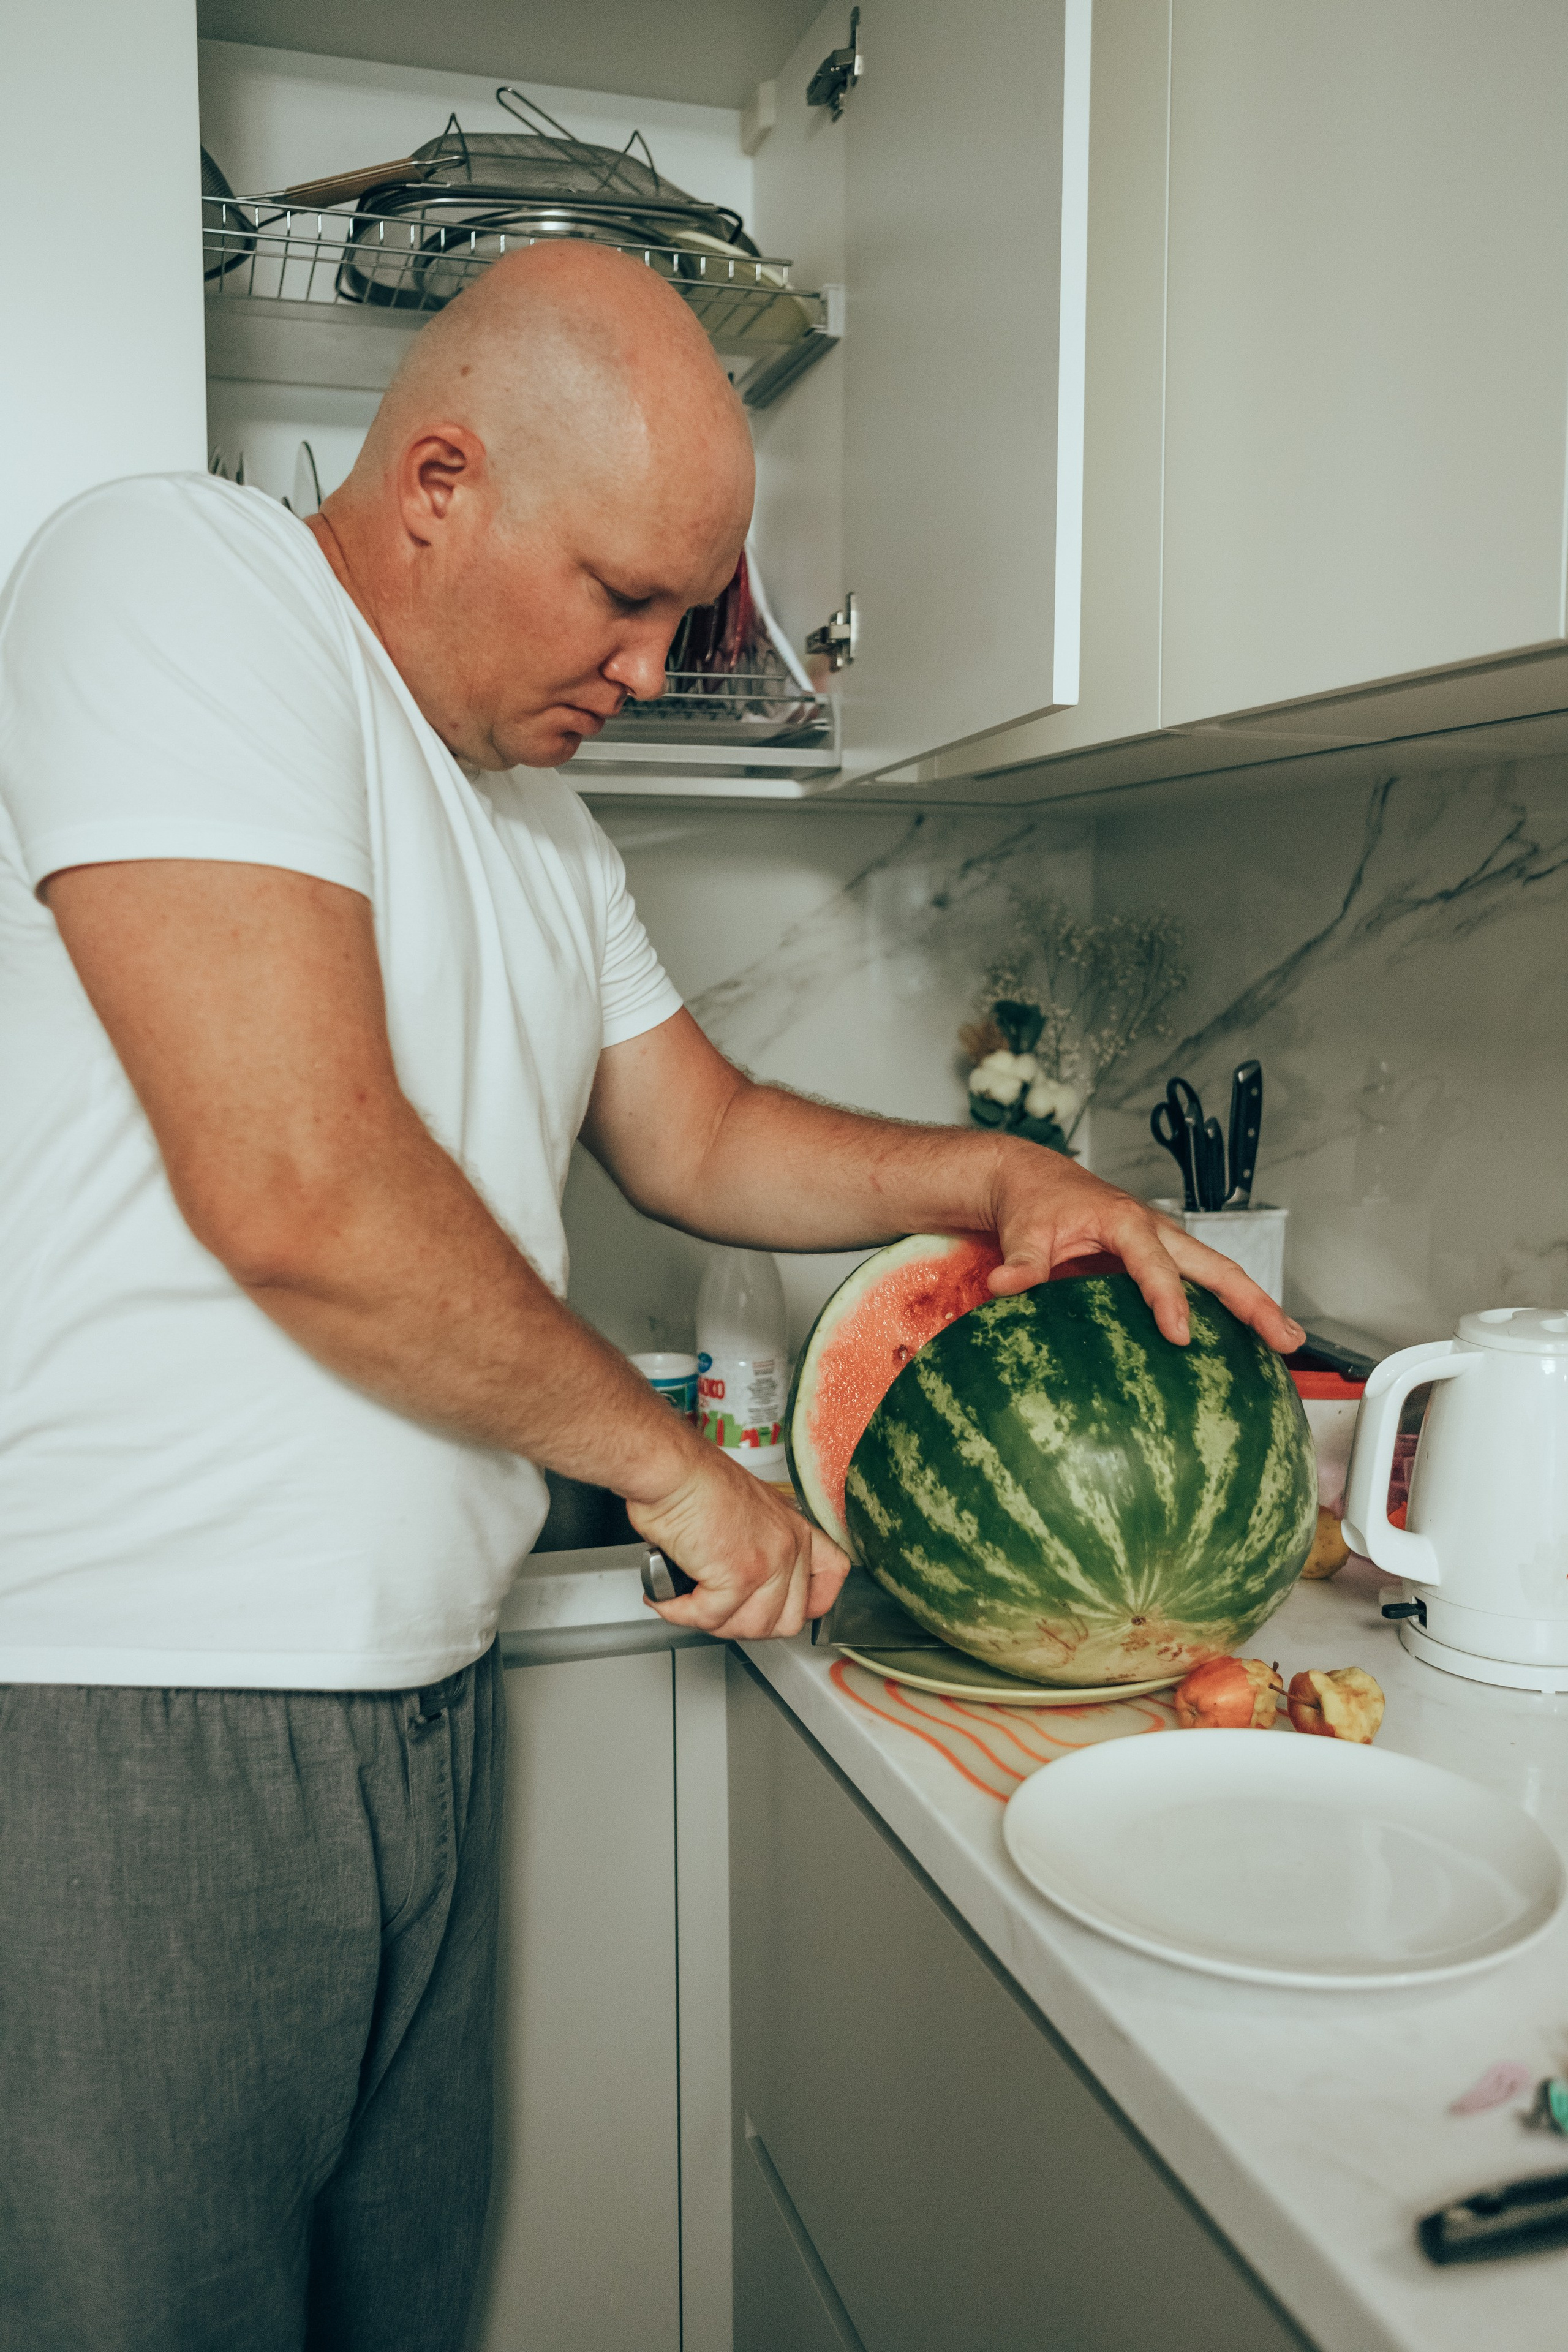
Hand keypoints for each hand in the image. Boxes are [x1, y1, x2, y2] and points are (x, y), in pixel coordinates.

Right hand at [629, 1447, 849, 1639]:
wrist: (670, 1469)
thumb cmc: (693, 1482)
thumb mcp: (745, 1512)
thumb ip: (758, 1548)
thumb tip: (745, 1590)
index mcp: (793, 1528)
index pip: (832, 1575)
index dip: (810, 1604)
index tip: (780, 1608)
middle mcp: (789, 1545)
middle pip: (789, 1620)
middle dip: (746, 1624)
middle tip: (717, 1609)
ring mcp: (768, 1562)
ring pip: (751, 1627)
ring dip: (713, 1621)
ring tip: (689, 1600)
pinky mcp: (739, 1576)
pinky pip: (711, 1618)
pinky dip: (682, 1612)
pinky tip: (670, 1596)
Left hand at [986, 1142, 1303, 1353]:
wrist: (1033, 1179)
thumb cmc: (1033, 1202)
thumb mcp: (1023, 1231)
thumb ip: (1020, 1262)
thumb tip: (1003, 1287)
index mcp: (1125, 1220)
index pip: (1153, 1264)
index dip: (1168, 1299)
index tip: (1180, 1335)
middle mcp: (1155, 1229)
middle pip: (1215, 1266)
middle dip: (1253, 1301)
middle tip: (1284, 1338)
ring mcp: (1164, 1243)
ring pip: (1220, 1273)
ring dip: (1254, 1305)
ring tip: (1287, 1341)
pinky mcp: (1161, 1257)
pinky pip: (1203, 1281)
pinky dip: (1230, 1306)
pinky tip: (1247, 1339)